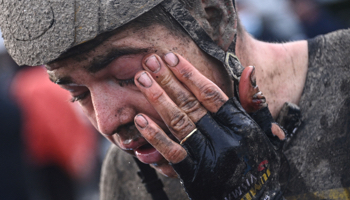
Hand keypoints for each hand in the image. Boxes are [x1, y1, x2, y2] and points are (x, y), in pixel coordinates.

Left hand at [134, 52, 282, 199]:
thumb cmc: (258, 162)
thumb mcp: (264, 131)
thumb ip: (254, 102)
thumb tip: (249, 69)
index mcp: (240, 126)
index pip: (212, 95)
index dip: (190, 75)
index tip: (172, 58)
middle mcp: (224, 140)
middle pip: (191, 105)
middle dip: (169, 81)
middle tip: (150, 62)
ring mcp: (207, 159)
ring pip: (179, 124)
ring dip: (158, 100)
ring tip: (141, 80)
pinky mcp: (193, 176)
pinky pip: (171, 153)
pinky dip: (154, 136)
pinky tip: (140, 119)